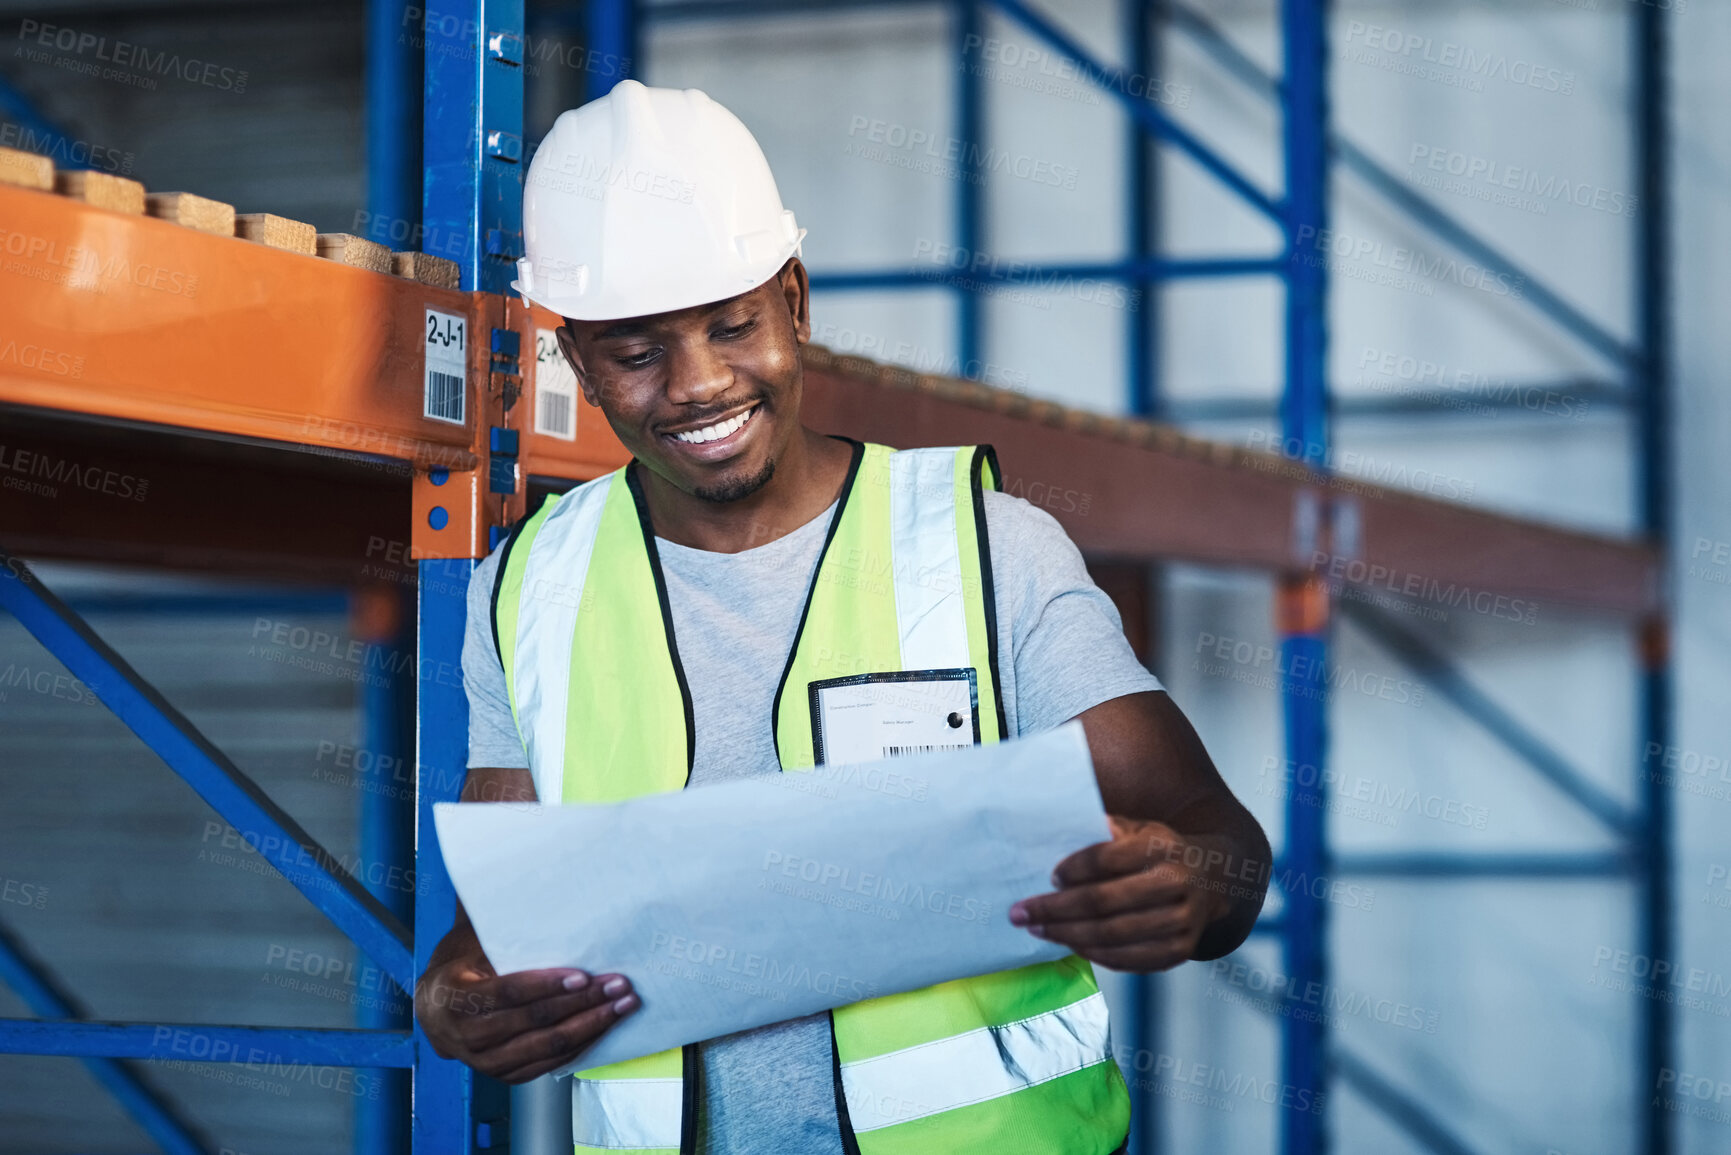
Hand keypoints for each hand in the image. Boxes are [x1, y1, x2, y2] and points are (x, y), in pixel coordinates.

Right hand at [415, 952, 638, 1083]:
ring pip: (547, 1047)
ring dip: (592, 1026)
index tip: (584, 975)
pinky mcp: (504, 1075)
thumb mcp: (473, 944)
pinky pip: (550, 1064)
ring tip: (623, 1005)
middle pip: (535, 1022)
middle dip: (583, 1003)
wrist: (434, 1009)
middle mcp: (466, 1036)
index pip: (509, 993)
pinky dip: (581, 1045)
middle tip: (618, 985)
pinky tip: (605, 1026)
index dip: (547, 985)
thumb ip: (505, 934)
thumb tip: (552, 907)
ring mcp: (485, 1062)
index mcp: (454, 998)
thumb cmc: (463, 965)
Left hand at [1007, 816, 1230, 972]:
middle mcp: (1178, 882)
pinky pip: (1130, 960)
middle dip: (1056, 909)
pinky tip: (1070, 945)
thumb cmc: (1158, 851)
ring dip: (1068, 935)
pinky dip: (1095, 954)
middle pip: (1105, 902)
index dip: (1074, 869)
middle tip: (1021, 912)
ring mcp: (1183, 920)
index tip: (1050, 876)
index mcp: (1163, 845)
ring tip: (1038, 930)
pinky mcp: (1181, 950)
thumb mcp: (1138, 828)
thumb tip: (1058, 832)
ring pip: (1114, 935)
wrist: (1214, 879)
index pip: (1108, 857)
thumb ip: (1104, 830)